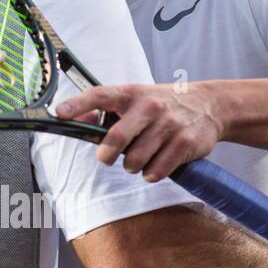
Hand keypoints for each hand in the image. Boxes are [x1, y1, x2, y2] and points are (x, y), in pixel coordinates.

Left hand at [55, 82, 226, 179]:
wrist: (209, 105)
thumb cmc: (163, 104)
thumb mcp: (135, 99)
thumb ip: (104, 110)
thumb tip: (72, 118)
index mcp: (131, 94)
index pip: (99, 95)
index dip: (77, 105)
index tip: (58, 113)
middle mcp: (150, 107)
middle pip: (116, 139)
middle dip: (107, 156)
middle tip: (110, 157)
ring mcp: (169, 125)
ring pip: (135, 162)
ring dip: (133, 167)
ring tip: (141, 157)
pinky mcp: (185, 143)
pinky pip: (156, 172)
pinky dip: (152, 174)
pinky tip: (158, 162)